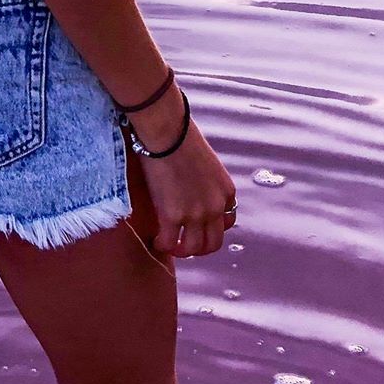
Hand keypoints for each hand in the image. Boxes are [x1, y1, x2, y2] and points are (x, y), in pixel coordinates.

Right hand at [130, 96, 235, 259]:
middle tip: (186, 244)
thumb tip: (193, 188)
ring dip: (182, 251)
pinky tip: (156, 241)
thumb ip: (206, 183)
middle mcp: (216, 207)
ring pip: (194, 248)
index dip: (212, 227)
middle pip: (214, 242)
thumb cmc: (182, 137)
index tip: (200, 227)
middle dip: (200, 248)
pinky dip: (163, 246)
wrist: (167, 133)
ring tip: (170, 245)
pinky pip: (170, 243)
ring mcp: (196, 214)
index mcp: (227, 192)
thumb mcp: (207, 163)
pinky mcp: (173, 217)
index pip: (227, 221)